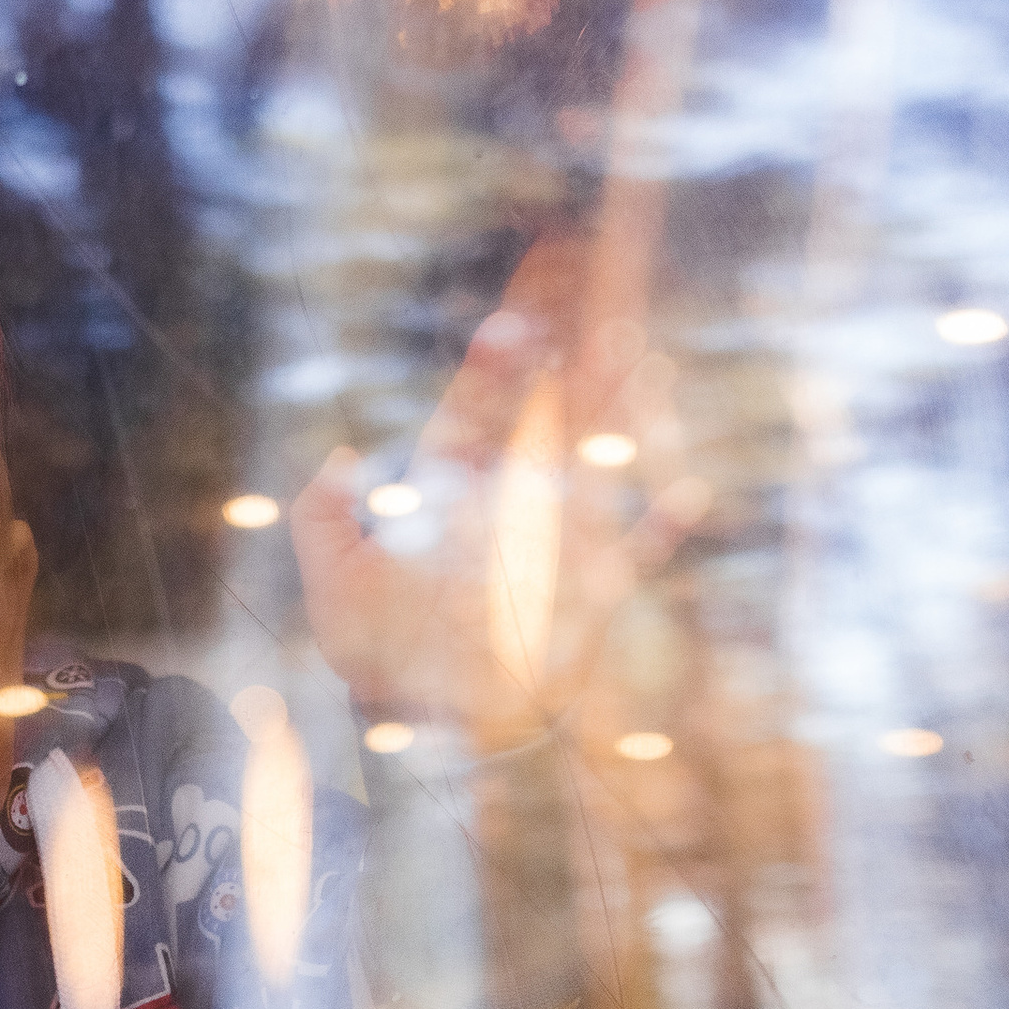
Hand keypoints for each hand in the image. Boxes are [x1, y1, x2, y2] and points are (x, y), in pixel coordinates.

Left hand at [288, 237, 707, 744]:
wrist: (419, 721)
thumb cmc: (373, 651)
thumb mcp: (332, 585)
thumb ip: (321, 520)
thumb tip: (339, 455)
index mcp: (447, 489)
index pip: (473, 410)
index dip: (495, 365)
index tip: (513, 318)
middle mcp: (506, 500)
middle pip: (540, 409)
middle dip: (565, 352)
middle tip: (593, 287)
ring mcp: (548, 540)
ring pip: (590, 458)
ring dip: (615, 410)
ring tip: (639, 352)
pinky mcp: (582, 593)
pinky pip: (629, 557)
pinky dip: (657, 532)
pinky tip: (688, 497)